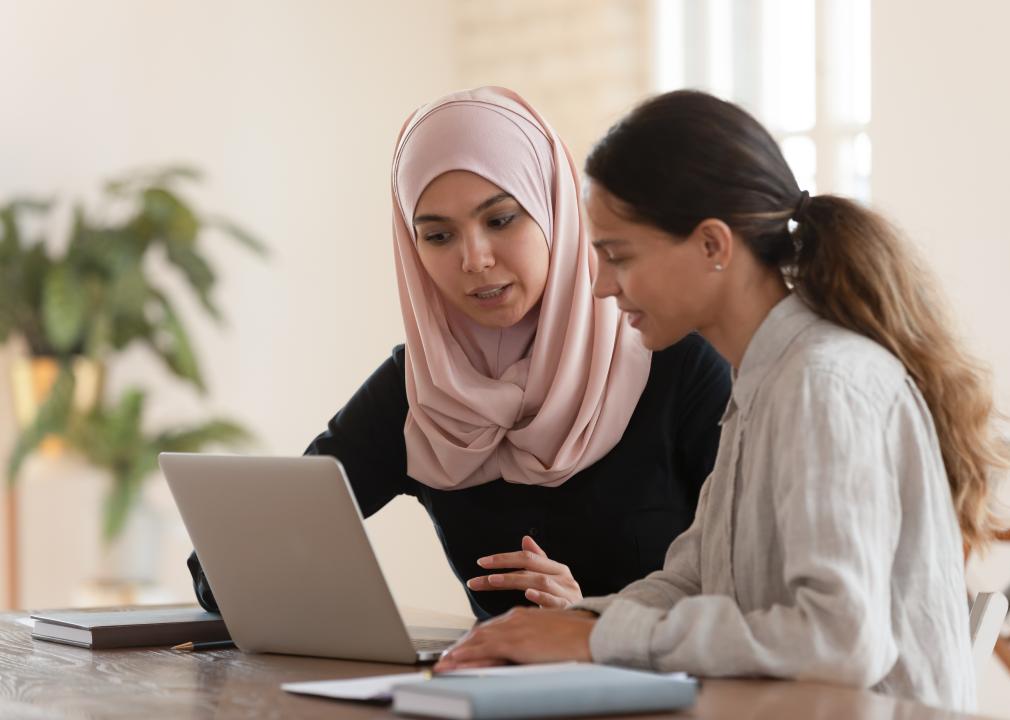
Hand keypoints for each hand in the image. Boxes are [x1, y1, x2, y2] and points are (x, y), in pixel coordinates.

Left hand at [434, 607, 596, 670]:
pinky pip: (483, 650)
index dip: (475, 639)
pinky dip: (467, 657)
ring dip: (459, 652)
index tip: (463, 649)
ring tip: (444, 663)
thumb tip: (528, 644)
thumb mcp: (552, 630)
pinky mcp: (515, 641)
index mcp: (524, 616)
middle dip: (462, 646)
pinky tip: (456, 663)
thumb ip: (535, 633)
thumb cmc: (577, 636)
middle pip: (481, 632)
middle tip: (446, 658)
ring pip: (478, 639)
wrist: (591, 633)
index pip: (492, 628)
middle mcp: (515, 618)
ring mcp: (514, 628)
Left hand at [466, 535, 582, 607]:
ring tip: (493, 581)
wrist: (592, 624)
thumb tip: (525, 538)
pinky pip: (555, 601)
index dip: (504, 558)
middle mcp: (563, 577)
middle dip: (501, 570)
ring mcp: (567, 593)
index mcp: (558, 568)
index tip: (480, 562)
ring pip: (538, 581)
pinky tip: (528, 594)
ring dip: (514, 580)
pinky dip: (542, 597)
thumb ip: (539, 561)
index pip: (527, 557)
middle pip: (529, 568)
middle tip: (477, 578)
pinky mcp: (570, 609)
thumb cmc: (568, 601)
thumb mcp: (554, 579)